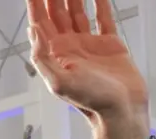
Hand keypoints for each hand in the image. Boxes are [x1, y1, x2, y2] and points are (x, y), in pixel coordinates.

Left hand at [26, 0, 149, 138]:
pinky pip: (103, 17)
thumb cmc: (92, 102)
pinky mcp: (109, 44)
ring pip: (77, 11)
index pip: (40, 22)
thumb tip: (32, 30)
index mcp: (55, 55)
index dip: (35, 4)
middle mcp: (70, 47)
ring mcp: (89, 44)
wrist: (122, 111)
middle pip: (56, 13)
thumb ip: (43, 57)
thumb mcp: (60, 83)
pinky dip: (100, 2)